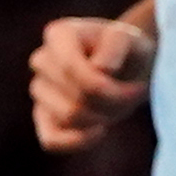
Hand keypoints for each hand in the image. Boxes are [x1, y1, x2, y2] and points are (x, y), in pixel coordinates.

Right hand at [26, 14, 154, 154]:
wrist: (130, 66)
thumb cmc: (130, 50)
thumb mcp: (133, 39)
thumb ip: (117, 43)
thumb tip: (99, 68)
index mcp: (59, 34)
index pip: (70, 69)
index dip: (104, 87)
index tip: (136, 87)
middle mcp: (42, 60)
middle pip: (74, 97)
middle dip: (111, 102)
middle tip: (134, 95)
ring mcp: (39, 89)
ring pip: (68, 117)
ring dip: (103, 117)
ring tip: (119, 105)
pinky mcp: (42, 117)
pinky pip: (51, 140)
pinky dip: (77, 141)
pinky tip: (100, 131)